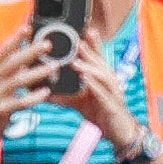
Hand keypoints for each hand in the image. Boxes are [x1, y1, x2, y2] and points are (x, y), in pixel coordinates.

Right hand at [0, 29, 56, 147]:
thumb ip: (9, 69)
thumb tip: (26, 54)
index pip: (2, 51)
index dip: (14, 39)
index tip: (27, 28)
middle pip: (12, 63)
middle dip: (30, 52)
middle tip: (47, 44)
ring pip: (18, 81)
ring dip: (37, 73)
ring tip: (53, 66)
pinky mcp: (1, 111)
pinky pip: (20, 102)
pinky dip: (33, 97)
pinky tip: (45, 93)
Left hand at [52, 28, 136, 148]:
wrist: (118, 133)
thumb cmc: (101, 114)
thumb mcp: (79, 104)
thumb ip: (63, 97)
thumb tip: (44, 93)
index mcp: (102, 80)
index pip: (98, 59)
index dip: (94, 45)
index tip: (86, 30)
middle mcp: (109, 83)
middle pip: (101, 63)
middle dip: (91, 51)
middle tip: (79, 41)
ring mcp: (113, 94)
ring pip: (103, 76)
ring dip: (90, 68)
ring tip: (76, 62)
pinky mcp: (112, 106)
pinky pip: (103, 95)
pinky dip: (94, 86)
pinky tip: (85, 81)